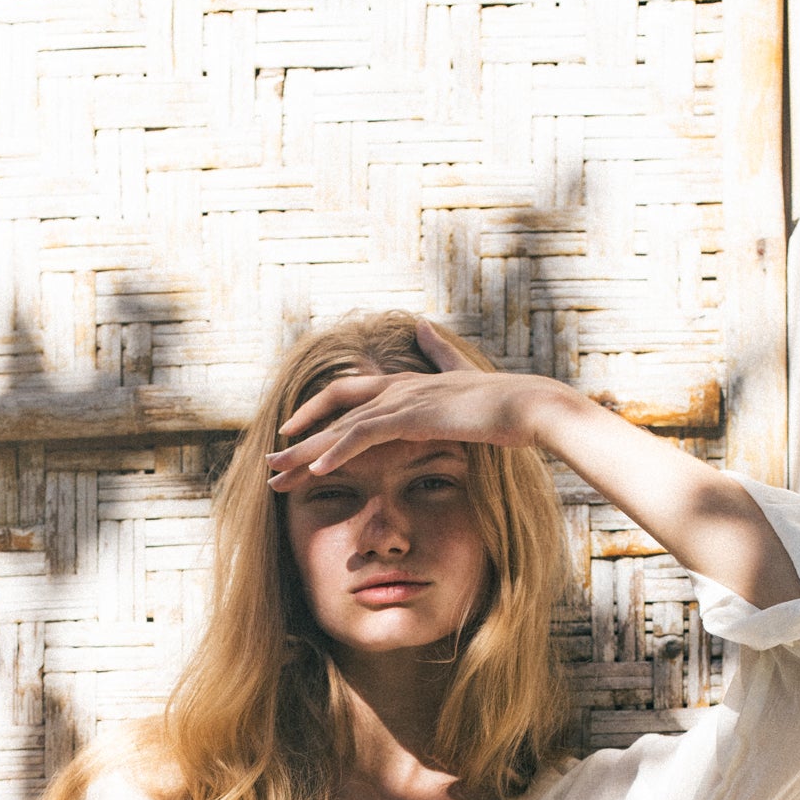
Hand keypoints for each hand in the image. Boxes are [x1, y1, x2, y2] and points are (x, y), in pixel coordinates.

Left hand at [265, 320, 576, 490]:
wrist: (532, 406)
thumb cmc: (505, 403)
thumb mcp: (463, 379)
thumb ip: (438, 355)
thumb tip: (421, 324)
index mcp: (406, 383)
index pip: (349, 396)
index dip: (317, 414)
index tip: (291, 435)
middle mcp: (398, 387)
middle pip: (334, 409)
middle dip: (298, 439)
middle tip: (268, 465)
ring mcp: (404, 400)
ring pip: (342, 426)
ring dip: (306, 453)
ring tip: (276, 475)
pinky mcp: (414, 416)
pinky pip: (365, 435)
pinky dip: (338, 452)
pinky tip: (317, 472)